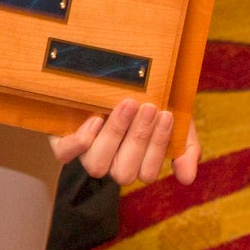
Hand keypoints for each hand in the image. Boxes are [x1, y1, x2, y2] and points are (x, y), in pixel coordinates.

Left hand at [52, 99, 201, 185]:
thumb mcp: (176, 117)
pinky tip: (95, 118)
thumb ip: (185, 147)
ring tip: (127, 103)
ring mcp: (86, 152)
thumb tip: (187, 179)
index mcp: (137, 161)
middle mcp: (110, 161)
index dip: (157, 147)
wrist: (119, 70)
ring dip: (114, 135)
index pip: (147, 172)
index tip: (166, 114)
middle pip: (124, 172)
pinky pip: (65, 154)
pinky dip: (80, 142)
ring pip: (97, 165)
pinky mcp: (62, 138)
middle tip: (148, 107)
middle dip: (139, 138)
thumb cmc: (151, 97)